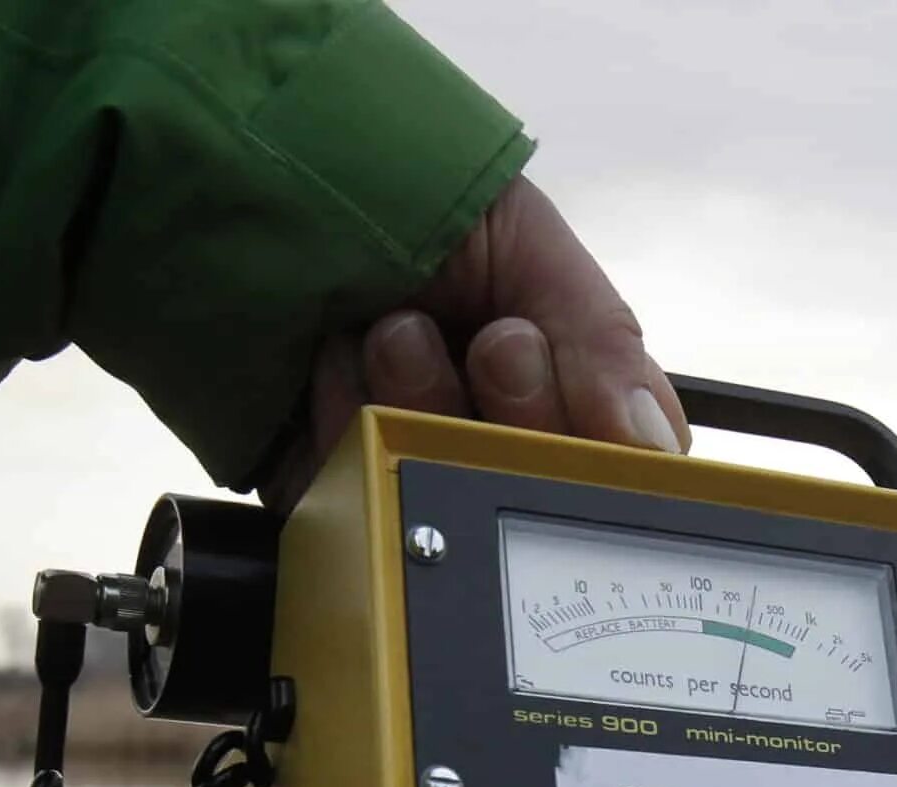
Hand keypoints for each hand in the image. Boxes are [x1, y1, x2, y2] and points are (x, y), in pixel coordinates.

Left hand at [259, 176, 688, 513]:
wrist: (245, 169)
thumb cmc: (394, 183)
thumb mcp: (525, 240)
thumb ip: (603, 340)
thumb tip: (652, 446)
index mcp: (557, 381)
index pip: (616, 465)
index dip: (589, 441)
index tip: (530, 351)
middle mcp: (487, 431)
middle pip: (531, 492)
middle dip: (502, 405)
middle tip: (477, 338)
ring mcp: (405, 463)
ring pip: (440, 499)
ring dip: (413, 399)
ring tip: (385, 330)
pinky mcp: (326, 491)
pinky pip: (351, 507)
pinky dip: (336, 431)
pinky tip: (326, 365)